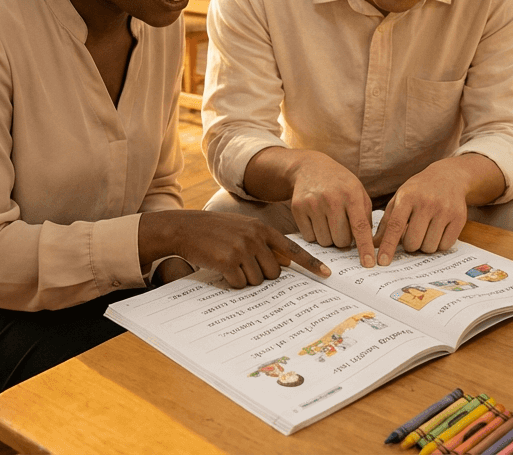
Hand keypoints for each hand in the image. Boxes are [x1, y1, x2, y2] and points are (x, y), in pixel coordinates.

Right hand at [139, 210, 329, 288]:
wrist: (184, 228)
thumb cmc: (215, 230)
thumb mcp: (243, 228)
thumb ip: (265, 242)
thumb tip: (285, 263)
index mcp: (261, 228)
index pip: (292, 249)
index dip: (310, 263)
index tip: (327, 275)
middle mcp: (255, 237)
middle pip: (274, 272)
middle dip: (262, 275)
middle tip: (243, 266)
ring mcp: (241, 248)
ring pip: (257, 280)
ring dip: (244, 279)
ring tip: (230, 264)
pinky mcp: (227, 260)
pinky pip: (240, 284)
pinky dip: (232, 283)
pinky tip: (222, 270)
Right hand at [289, 153, 376, 267]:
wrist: (309, 167)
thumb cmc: (339, 184)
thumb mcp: (358, 192)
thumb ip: (366, 216)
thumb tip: (369, 245)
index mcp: (351, 194)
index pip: (360, 227)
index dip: (365, 247)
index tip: (369, 264)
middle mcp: (331, 198)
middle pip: (340, 240)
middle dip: (343, 240)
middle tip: (341, 227)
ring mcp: (312, 203)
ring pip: (324, 241)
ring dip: (328, 237)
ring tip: (328, 220)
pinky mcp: (297, 208)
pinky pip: (309, 237)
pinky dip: (314, 234)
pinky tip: (316, 218)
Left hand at [373, 158, 474, 264]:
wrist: (448, 177)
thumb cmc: (418, 191)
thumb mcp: (399, 199)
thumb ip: (386, 221)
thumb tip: (373, 244)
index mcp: (407, 197)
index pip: (395, 226)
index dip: (388, 246)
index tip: (382, 262)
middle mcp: (427, 203)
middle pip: (413, 242)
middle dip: (410, 245)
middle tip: (412, 235)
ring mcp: (445, 210)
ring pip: (429, 247)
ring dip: (425, 245)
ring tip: (426, 231)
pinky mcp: (459, 218)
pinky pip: (445, 246)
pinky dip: (439, 244)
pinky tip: (438, 231)